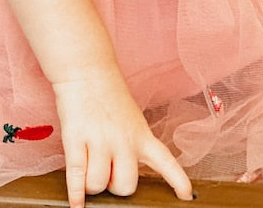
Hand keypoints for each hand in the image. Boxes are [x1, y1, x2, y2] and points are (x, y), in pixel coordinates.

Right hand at [53, 68, 192, 207]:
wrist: (86, 69)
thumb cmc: (108, 93)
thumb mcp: (131, 117)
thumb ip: (132, 143)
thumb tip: (119, 172)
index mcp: (141, 134)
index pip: (165, 161)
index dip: (178, 181)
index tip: (186, 196)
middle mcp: (123, 140)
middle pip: (125, 186)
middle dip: (114, 186)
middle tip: (107, 171)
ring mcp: (100, 140)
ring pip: (98, 184)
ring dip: (91, 183)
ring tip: (88, 166)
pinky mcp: (76, 138)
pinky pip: (77, 175)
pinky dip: (76, 194)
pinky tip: (76, 204)